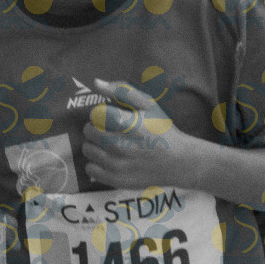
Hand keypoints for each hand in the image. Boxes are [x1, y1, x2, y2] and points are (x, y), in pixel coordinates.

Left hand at [80, 78, 199, 189]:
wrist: (177, 161)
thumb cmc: (161, 129)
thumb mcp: (148, 104)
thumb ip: (122, 91)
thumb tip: (96, 82)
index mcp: (129, 124)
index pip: (95, 114)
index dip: (100, 113)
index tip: (110, 116)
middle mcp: (121, 146)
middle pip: (89, 131)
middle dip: (95, 127)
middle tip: (108, 129)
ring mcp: (118, 166)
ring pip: (87, 150)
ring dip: (94, 144)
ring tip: (108, 143)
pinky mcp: (116, 180)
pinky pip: (90, 168)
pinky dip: (95, 163)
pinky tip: (109, 158)